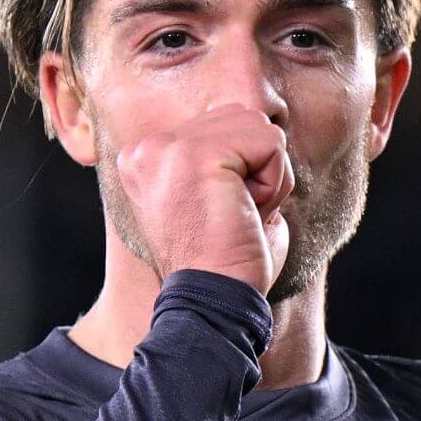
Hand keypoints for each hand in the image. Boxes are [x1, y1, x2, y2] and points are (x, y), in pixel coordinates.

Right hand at [112, 104, 293, 295]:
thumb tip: (263, 126)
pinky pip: (271, 143)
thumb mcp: (211, 197)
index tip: (217, 216)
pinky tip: (244, 214)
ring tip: (237, 214)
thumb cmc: (224, 263)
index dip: (241, 171)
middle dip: (256, 168)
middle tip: (232, 216)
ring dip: (267, 177)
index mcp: (145, 158)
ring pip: (259, 126)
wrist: (212, 303)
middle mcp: (147, 148)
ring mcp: (168, 148)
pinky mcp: (197, 155)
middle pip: (241, 117)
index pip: (222, 125)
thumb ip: (222, 157)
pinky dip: (274, 184)